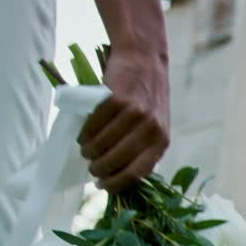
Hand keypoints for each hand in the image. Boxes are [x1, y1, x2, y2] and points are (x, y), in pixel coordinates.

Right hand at [79, 48, 170, 193]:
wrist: (144, 59)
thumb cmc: (147, 99)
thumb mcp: (156, 127)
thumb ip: (144, 148)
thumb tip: (119, 178)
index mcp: (161, 141)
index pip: (138, 173)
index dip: (117, 183)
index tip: (102, 186)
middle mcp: (150, 128)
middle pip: (116, 160)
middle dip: (98, 168)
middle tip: (91, 167)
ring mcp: (134, 112)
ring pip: (103, 143)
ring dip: (89, 151)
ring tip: (85, 150)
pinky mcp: (116, 98)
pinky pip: (94, 124)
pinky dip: (85, 132)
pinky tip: (84, 134)